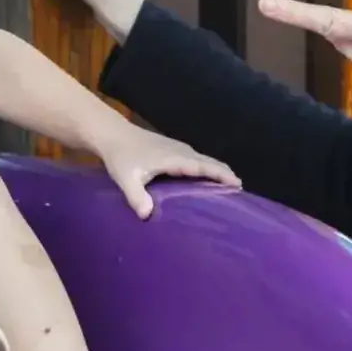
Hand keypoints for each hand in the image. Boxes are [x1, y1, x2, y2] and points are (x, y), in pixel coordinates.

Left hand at [92, 121, 240, 218]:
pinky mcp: (171, 150)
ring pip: (203, 160)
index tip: (238, 184)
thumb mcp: (125, 178)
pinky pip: (195, 160)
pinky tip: (204, 180)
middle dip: (225, 174)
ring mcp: (176, 149)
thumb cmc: (120, 156)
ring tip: (228, 188)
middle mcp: (180, 151)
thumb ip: (136, 196)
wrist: (112, 134)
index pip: (204, 166)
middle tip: (239, 192)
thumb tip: (147, 215)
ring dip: (216, 171)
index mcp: (175, 158)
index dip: (222, 175)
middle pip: (209, 162)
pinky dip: (205, 168)